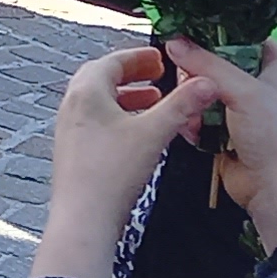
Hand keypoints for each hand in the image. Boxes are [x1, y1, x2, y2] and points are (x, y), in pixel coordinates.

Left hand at [31, 44, 223, 277]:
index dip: (139, 57)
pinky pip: (97, 122)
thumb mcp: (154, 133)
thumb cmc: (112, 174)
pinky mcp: (73, 152)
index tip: (160, 59)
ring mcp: (69, 130)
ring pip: (100, 102)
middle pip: (103, 78)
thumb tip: (207, 82)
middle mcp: (72, 106)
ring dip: (127, 98)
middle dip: (133, 75)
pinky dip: (119, 118)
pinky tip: (139, 134)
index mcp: (86, 92)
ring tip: (155, 103)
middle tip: (158, 76)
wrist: (84, 220)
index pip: (112, 60)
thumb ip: (181, 105)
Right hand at [161, 36, 276, 229]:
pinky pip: (196, 113)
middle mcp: (258, 80)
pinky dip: (191, 120)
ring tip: (193, 113)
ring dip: (191, 100)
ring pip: (200, 87)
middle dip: (195, 73)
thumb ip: (207, 64)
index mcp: (274, 62)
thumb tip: (175, 42)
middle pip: (212, 60)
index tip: (183, 33)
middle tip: (188, 81)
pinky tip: (194, 130)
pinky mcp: (224, 128)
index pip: (236, 32)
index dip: (210, 32)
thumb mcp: (244, 92)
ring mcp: (240, 105)